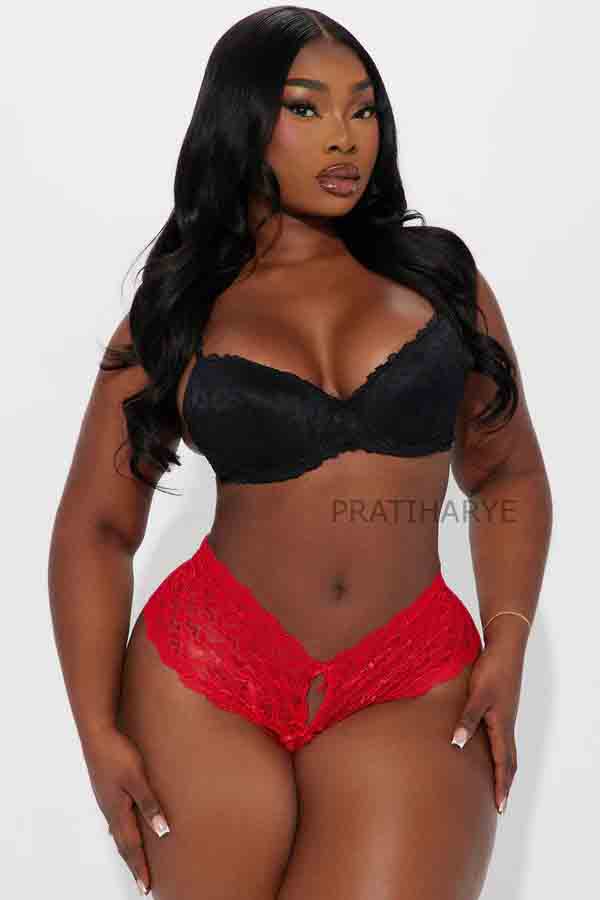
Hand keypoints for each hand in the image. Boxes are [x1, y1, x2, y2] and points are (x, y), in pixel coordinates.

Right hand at [81, 726, 170, 894]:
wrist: (97, 733)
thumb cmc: (117, 753)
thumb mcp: (137, 778)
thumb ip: (149, 803)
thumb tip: (162, 831)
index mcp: (118, 810)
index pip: (131, 846)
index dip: (139, 867)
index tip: (145, 887)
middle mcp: (110, 809)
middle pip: (123, 844)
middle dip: (134, 864)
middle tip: (142, 884)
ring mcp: (107, 799)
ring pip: (119, 832)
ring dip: (128, 849)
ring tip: (134, 862)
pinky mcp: (107, 789)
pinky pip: (116, 818)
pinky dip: (122, 832)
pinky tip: (123, 829)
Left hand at [450, 639, 524, 814]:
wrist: (504, 649)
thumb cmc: (491, 671)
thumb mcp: (477, 695)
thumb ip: (467, 719)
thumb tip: (458, 744)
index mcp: (502, 726)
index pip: (503, 764)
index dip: (500, 785)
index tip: (500, 807)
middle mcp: (506, 725)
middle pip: (509, 762)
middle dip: (504, 784)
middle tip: (500, 805)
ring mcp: (505, 717)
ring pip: (507, 751)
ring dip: (503, 770)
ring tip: (497, 785)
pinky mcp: (501, 709)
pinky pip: (503, 739)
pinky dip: (500, 753)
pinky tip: (490, 751)